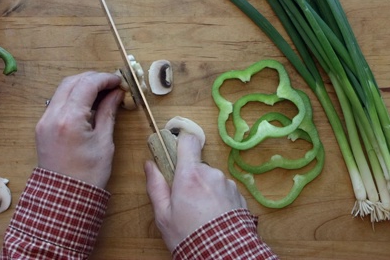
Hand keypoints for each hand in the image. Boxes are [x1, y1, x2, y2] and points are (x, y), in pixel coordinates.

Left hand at [35, 71, 123, 187]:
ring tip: (101, 92)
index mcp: (69, 119)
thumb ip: (108, 112)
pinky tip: (87, 103)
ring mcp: (43, 120)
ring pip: (62, 90)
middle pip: (71, 82)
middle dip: (92, 79)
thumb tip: (116, 93)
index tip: (119, 81)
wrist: (64, 198)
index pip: (86, 84)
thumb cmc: (89, 174)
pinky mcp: (41, 126)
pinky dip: (72, 97)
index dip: (104, 79)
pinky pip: (57, 102)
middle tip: (111, 85)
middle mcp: (52, 115)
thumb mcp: (104, 142)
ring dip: (81, 86)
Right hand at [144, 133, 247, 251]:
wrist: (224, 255)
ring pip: (211, 178)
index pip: (188, 140)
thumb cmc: (190, 237)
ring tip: (200, 213)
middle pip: (197, 164)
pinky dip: (218, 199)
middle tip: (184, 199)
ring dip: (205, 189)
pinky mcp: (239, 195)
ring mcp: (227, 184)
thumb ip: (156, 186)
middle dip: (190, 177)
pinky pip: (224, 190)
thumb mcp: (164, 215)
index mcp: (190, 175)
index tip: (173, 152)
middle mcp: (211, 174)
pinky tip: (213, 217)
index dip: (180, 142)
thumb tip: (150, 165)